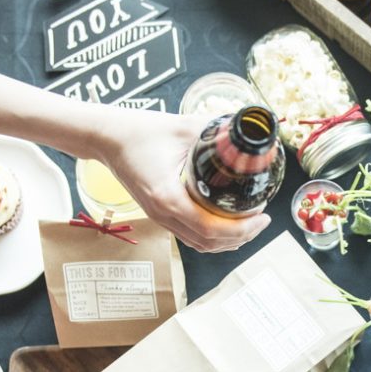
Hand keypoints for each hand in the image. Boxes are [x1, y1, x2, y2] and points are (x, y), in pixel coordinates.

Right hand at [100, 111, 271, 253]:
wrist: (108, 138)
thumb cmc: (139, 132)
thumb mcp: (184, 127)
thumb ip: (216, 131)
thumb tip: (247, 133)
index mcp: (168, 197)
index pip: (211, 228)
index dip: (242, 228)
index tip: (262, 216)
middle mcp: (162, 214)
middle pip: (209, 242)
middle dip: (242, 236)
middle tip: (262, 219)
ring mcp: (159, 218)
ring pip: (200, 244)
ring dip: (228, 240)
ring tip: (249, 224)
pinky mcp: (158, 215)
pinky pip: (190, 236)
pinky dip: (212, 237)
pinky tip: (226, 226)